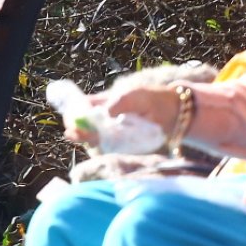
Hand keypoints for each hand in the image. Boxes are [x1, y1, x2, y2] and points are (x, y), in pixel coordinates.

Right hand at [63, 84, 177, 145]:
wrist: (173, 114)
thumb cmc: (151, 100)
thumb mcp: (135, 95)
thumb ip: (120, 102)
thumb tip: (105, 113)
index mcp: (103, 104)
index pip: (80, 107)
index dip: (72, 113)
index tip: (72, 120)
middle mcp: (104, 119)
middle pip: (83, 125)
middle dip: (76, 130)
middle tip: (73, 133)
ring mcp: (112, 133)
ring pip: (93, 138)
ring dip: (85, 139)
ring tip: (78, 138)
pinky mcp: (122, 146)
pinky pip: (107, 149)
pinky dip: (100, 149)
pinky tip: (97, 146)